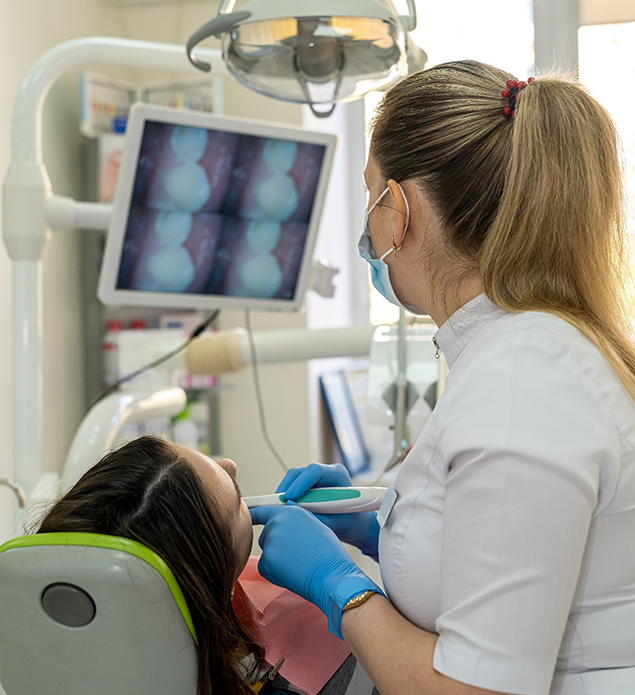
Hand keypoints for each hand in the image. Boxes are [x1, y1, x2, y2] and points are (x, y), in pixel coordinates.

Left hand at [251, 504, 382, 638]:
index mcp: (290, 511)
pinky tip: (292, 573)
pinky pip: (265, 568)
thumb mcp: (316, 525)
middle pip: (266, 536)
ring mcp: (271, 539)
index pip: (264, 511)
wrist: (332, 574)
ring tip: (298, 564)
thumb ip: (297, 517)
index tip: (246, 515)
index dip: (254, 515)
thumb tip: (289, 508)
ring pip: (267, 553)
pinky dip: (275, 574)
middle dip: (276, 547)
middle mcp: (278, 521)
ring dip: (276, 560)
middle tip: (297, 555)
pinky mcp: (267, 558)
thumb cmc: (329, 553)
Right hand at [276, 463, 379, 558]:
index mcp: (338, 475)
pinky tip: (283, 508)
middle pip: (299, 472)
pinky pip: (293, 486)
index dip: (300, 483)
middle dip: (286, 487)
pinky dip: (287, 496)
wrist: (358, 525)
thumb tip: (293, 511)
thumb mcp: (335, 522)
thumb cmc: (352, 522)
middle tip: (277, 504)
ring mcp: (317, 478)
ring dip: (284, 492)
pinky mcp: (310, 486)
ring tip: (278, 508)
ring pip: (294, 479)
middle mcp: (326, 472)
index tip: (289, 497)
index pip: (315, 471)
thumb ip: (315, 515)